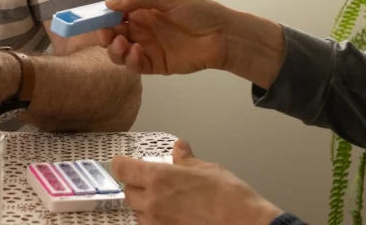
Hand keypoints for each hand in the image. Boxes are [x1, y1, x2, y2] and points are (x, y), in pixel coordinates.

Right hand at [98, 0, 233, 74]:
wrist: (223, 35)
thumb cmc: (199, 11)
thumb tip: (110, 2)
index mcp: (142, 11)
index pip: (114, 14)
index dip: (103, 17)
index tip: (96, 18)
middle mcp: (141, 29)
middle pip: (112, 34)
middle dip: (104, 35)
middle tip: (107, 34)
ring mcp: (147, 48)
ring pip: (119, 52)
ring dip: (114, 49)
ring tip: (122, 43)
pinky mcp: (155, 65)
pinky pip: (135, 65)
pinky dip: (129, 60)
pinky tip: (135, 52)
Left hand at [112, 140, 282, 224]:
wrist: (243, 224)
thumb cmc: (228, 197)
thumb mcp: (207, 168)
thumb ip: (186, 160)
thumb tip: (180, 148)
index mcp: (159, 178)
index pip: (122, 169)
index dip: (122, 164)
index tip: (124, 162)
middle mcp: (152, 201)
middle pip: (128, 192)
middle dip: (135, 185)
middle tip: (150, 181)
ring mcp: (157, 222)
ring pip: (138, 211)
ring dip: (144, 204)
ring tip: (164, 199)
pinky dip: (154, 219)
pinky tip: (171, 215)